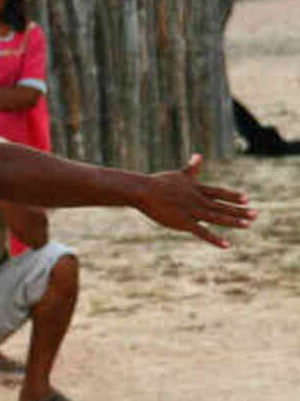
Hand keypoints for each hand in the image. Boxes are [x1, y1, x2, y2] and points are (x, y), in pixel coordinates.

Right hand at [139, 155, 255, 247]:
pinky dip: (215, 239)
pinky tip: (227, 245)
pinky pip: (203, 232)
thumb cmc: (159, 182)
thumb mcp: (179, 174)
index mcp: (196, 189)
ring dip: (233, 222)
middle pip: (222, 206)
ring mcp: (192, 211)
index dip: (233, 196)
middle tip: (255, 215)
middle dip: (239, 211)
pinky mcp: (184, 222)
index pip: (219, 193)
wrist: (144, 191)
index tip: (247, 199)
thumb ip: (192, 167)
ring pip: (217, 217)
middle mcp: (198, 199)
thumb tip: (199, 155)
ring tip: (247, 225)